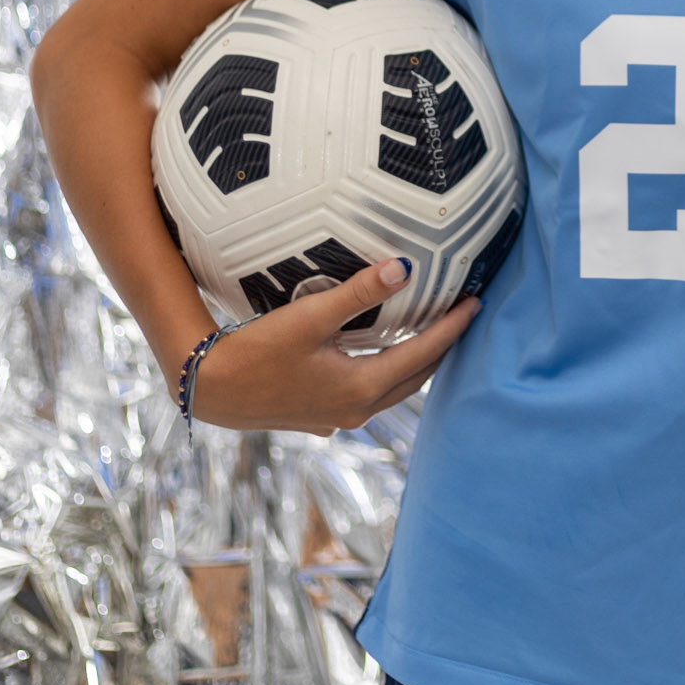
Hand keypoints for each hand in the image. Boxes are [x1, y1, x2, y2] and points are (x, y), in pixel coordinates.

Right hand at [178, 263, 482, 434]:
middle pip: (415, 377)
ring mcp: (337, 417)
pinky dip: (386, 373)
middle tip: (463, 315)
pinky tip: (380, 357)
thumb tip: (404, 267)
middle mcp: (356, 409)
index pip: (424, 354)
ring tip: (432, 332)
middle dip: (442, 347)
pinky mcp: (318, 415)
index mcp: (362, 388)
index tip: (477, 302)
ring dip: (415, 362)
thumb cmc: (255, 352)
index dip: (453, 328)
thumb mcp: (309, 317)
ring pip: (392, 389)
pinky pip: (368, 394)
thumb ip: (357, 293)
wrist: (208, 389)